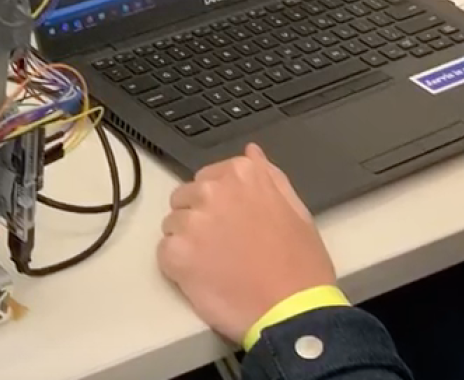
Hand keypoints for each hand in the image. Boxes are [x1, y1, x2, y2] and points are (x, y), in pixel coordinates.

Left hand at [157, 144, 336, 342]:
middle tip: (223, 246)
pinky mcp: (176, 253)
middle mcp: (212, 191)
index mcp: (242, 174)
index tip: (231, 222)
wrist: (293, 311)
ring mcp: (192, 221)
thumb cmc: (299, 264)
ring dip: (187, 242)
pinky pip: (164, 252)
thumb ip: (269, 177)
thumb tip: (251, 152)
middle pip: (185, 199)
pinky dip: (178, 266)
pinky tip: (205, 277)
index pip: (207, 178)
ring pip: (172, 225)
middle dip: (198, 219)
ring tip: (216, 264)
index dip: (217, 204)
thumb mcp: (295, 210)